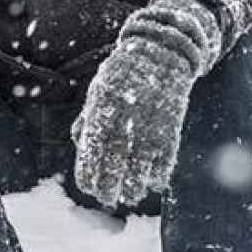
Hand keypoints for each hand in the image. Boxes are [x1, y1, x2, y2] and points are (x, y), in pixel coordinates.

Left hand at [71, 0, 222, 208]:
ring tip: (128, 196)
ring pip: (141, 167)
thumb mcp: (99, 92)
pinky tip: (152, 183)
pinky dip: (159, 175)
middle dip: (109, 187)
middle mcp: (125, 119)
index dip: (89, 174)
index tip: (88, 187)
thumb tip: (79, 147)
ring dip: (134, 187)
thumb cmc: (123, 75)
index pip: (91, 152)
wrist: (162, 52)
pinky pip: (165, 159)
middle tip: (107, 200)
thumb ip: (88, 119)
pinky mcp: (172, 127)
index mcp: (102, 110)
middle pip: (114, 164)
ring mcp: (150, 124)